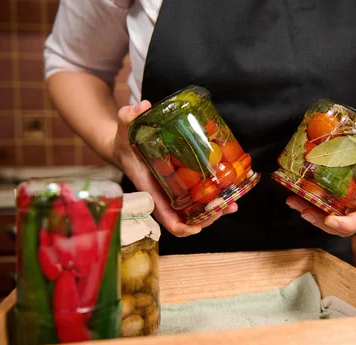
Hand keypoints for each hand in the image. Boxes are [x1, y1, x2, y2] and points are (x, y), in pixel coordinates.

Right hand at [112, 101, 236, 236]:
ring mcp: (172, 191)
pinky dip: (212, 197)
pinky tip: (228, 191)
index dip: (181, 226)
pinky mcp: (179, 183)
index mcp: (149, 187)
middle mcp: (162, 194)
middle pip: (185, 218)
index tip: (197, 227)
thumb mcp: (124, 127)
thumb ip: (129, 116)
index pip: (164, 215)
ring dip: (214, 211)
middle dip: (206, 218)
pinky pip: (197, 196)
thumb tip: (143, 106)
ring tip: (232, 204)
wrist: (123, 145)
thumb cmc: (123, 140)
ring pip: (194, 210)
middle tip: (225, 208)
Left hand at [286, 102, 355, 236]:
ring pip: (332, 224)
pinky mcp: (345, 211)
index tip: (329, 219)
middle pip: (342, 226)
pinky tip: (297, 202)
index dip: (345, 223)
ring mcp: (354, 212)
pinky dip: (313, 212)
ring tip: (294, 203)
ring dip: (311, 216)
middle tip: (302, 207)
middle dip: (320, 220)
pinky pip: (329, 216)